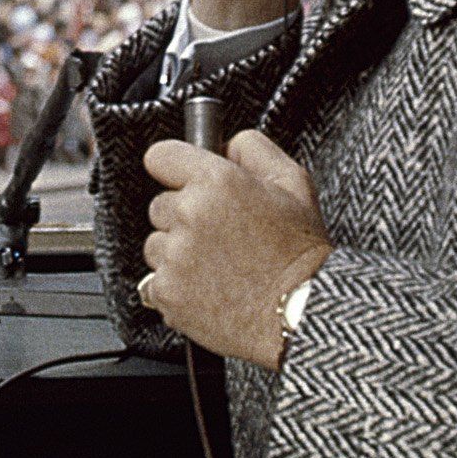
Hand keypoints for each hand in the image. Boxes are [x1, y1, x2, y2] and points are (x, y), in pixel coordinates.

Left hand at [140, 128, 330, 367]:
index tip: (183, 180)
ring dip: (178, 253)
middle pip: (160, 205)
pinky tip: (211, 288)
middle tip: (221, 235)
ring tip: (219, 266)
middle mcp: (189, 214)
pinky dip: (177, 287)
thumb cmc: (301, 254)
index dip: (174, 168)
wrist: (301, 313)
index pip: (160, 156)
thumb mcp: (293, 182)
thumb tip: (223, 144)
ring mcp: (174, 255)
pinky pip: (155, 281)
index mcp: (215, 181)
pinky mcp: (166, 291)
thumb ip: (252, 148)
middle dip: (183, 217)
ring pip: (157, 244)